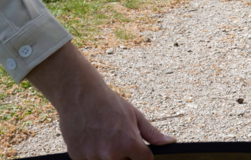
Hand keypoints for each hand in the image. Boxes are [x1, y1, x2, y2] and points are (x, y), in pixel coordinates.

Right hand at [58, 86, 173, 159]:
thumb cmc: (109, 104)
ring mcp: (93, 158)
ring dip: (109, 156)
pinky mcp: (78, 159)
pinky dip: (94, 156)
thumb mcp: (134, 115)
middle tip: (118, 139)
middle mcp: (111, 154)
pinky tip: (93, 141)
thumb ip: (152, 133)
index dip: (144, 156)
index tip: (140, 151)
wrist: (80, 96)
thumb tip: (171, 142)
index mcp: (129, 143)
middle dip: (126, 155)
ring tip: (105, 138)